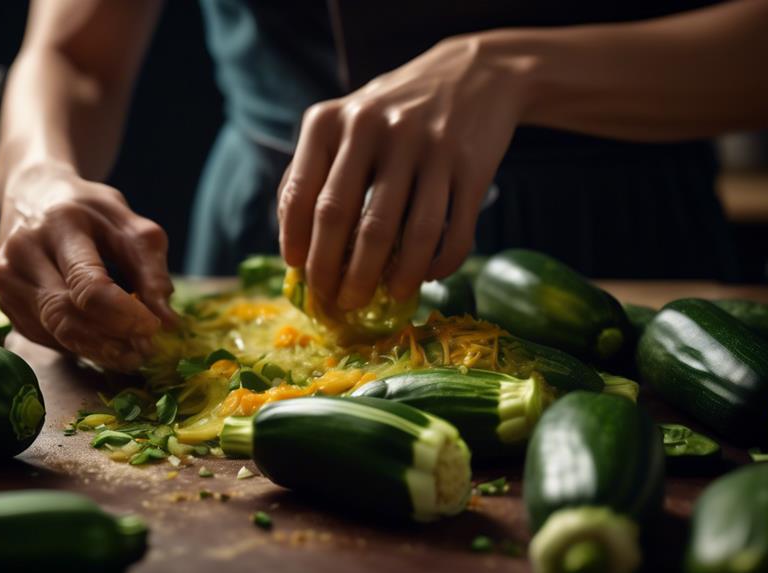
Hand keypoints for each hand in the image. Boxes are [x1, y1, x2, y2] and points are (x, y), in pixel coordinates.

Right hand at [0, 163, 178, 371]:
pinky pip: (44, 336)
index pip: (88, 284)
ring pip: (54, 332)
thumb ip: (151, 270)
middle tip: (146, 351)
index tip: (154, 329)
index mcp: (59, 224)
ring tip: (131, 353)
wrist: (32, 194)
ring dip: (97, 350)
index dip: (124, 314)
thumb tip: (168, 322)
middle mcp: (22, 252)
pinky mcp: (3, 302)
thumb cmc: (88, 210)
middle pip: (66, 315)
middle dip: (111, 341)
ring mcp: (5, 279)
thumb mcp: (129, 224)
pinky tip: (102, 341)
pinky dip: (77, 345)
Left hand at [278, 34, 529, 310]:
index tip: (299, 274)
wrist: (475, 74)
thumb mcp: (345, 122)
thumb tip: (293, 246)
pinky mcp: (471, 166)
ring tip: (382, 299)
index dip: (296, 242)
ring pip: (403, 233)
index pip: (301, 193)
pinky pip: (452, 232)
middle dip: (336, 273)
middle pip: (345, 218)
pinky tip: (426, 277)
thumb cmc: (394, 112)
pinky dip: (438, 265)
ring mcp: (427, 146)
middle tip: (338, 303)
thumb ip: (314, 169)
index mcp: (331, 121)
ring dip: (390, 278)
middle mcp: (374, 128)